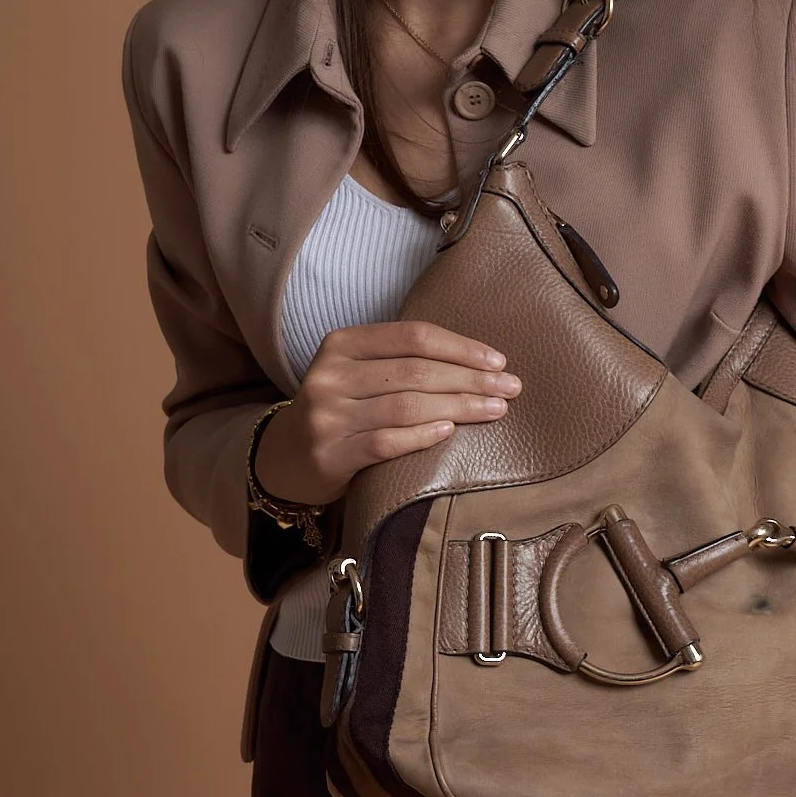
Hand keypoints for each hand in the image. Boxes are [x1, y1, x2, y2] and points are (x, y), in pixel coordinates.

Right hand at [253, 318, 520, 504]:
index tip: (498, 361)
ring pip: (406, 405)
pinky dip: (422, 435)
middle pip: (415, 371)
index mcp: (341, 344)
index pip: (412, 337)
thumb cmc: (340, 411)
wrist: (284, 459)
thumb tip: (480, 361)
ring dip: (459, 407)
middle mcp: (330, 375)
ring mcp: (326, 416)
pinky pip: (386, 442)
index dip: (460, 347)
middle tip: (511, 387)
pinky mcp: (329, 454)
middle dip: (470, 379)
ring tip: (495, 410)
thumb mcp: (358, 373)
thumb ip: (401, 361)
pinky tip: (450, 432)